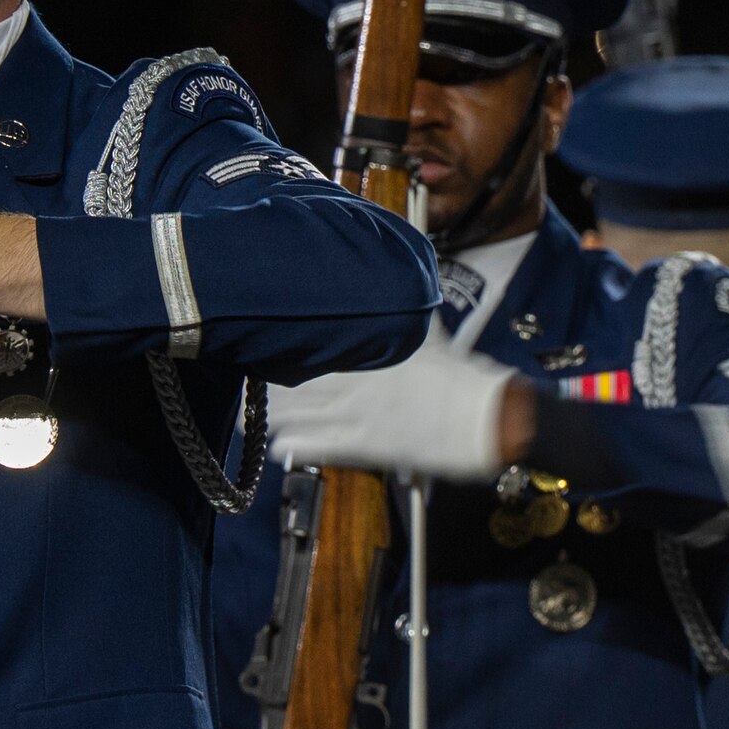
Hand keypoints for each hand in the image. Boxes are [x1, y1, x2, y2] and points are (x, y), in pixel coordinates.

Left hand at [268, 321, 515, 480]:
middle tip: (245, 376)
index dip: (279, 343)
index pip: (308, 342)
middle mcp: (353, 381)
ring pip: (297, 415)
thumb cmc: (459, 373)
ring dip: (272, 416)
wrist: (484, 418)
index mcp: (366, 349)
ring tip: (251, 416)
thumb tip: (391, 280)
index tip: (258, 338)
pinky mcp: (364, 447)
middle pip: (293, 380)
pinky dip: (293, 446)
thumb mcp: (427, 330)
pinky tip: (277, 447)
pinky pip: (316, 447)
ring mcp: (356, 415)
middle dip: (265, 381)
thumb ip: (398, 312)